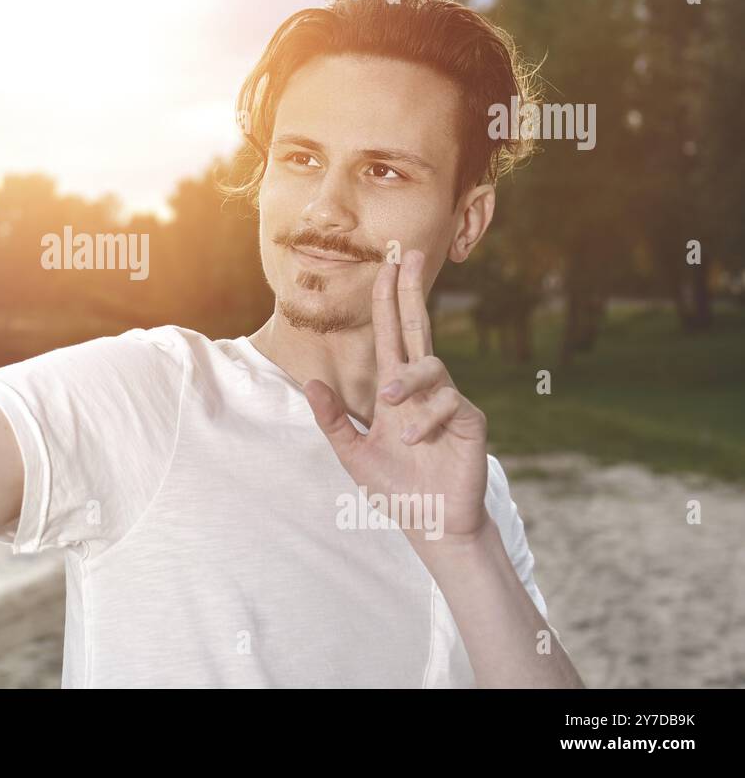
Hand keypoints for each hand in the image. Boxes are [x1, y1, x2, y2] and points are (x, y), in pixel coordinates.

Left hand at [303, 250, 490, 547]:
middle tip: (409, 254)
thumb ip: (333, 420)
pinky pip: (449, 402)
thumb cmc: (395, 488)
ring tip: (391, 411)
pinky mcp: (469, 420)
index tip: (387, 265)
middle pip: (418, 327)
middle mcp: (422, 388)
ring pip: (431, 366)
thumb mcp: (353, 453)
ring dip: (408, 383)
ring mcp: (449, 401)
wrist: (430, 524)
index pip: (390, 334)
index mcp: (396, 389)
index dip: (388, 300)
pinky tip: (413, 442)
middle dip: (411, 291)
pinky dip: (426, 421)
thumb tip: (309, 384)